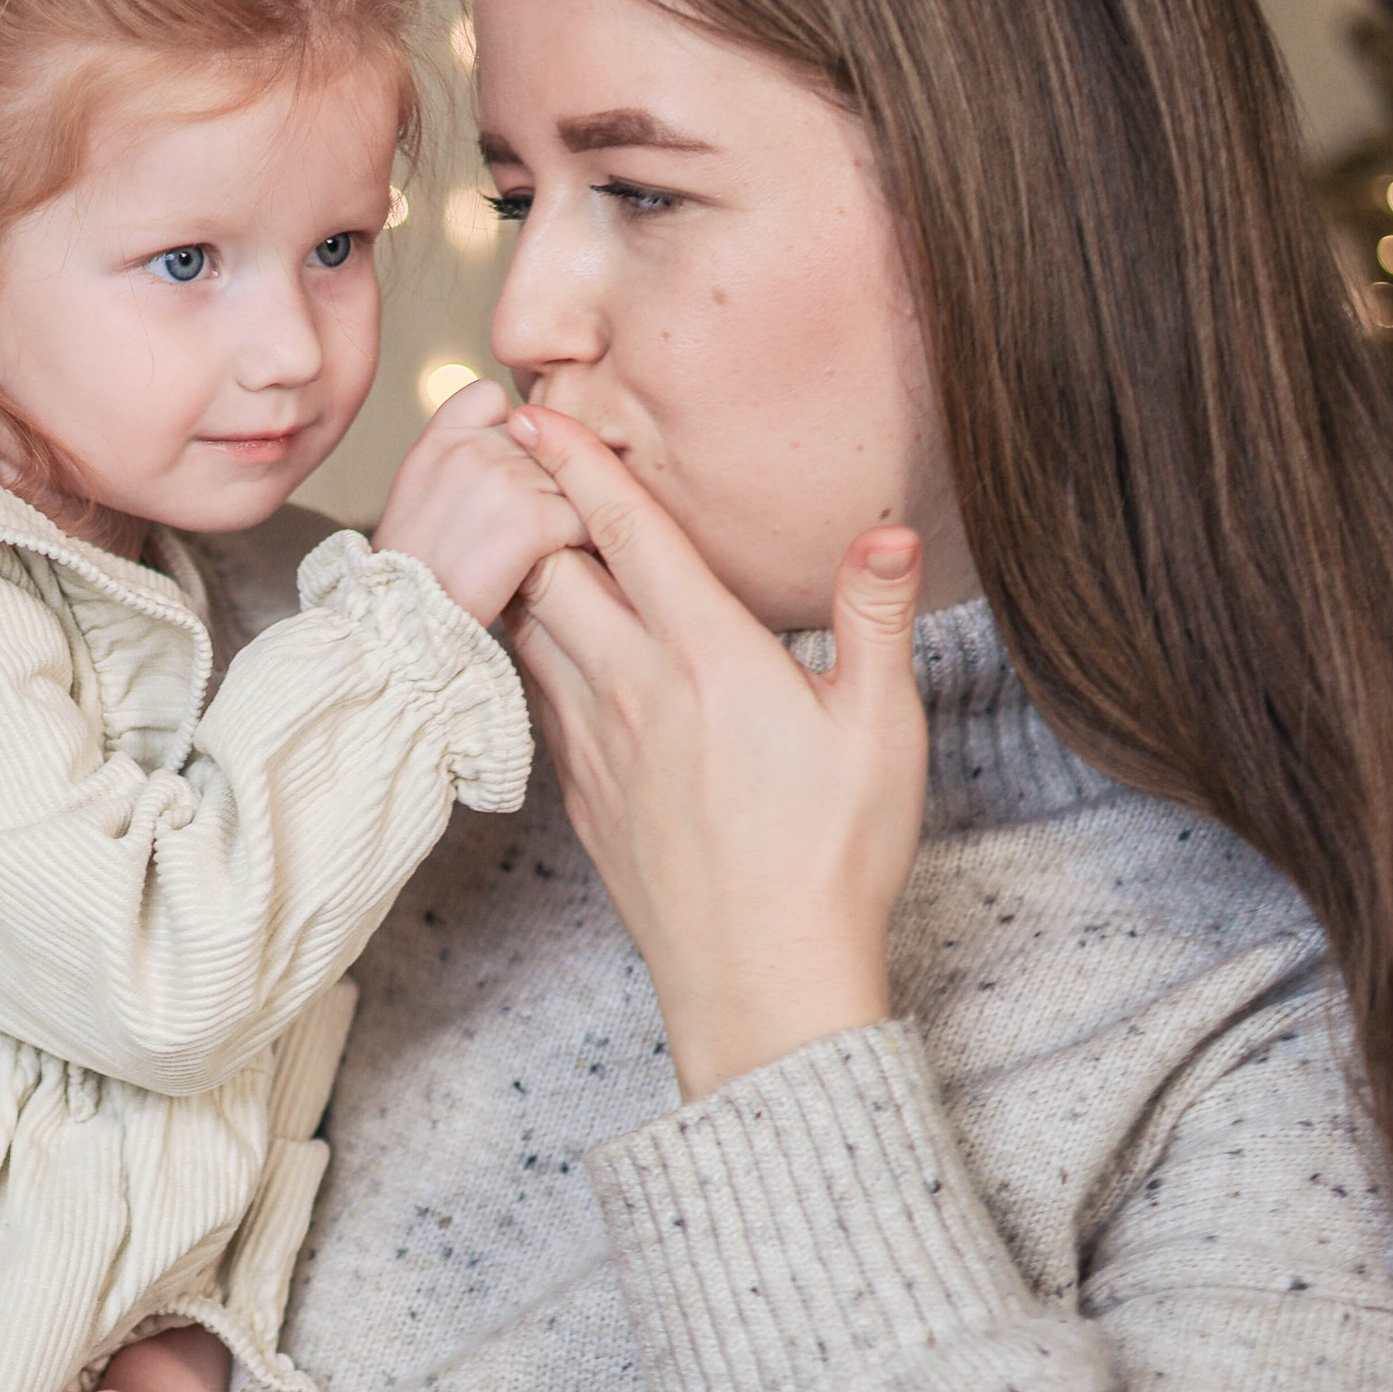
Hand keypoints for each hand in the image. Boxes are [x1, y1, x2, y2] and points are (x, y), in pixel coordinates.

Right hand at [373, 375, 588, 626]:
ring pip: (572, 479)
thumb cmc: (417, 569)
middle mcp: (474, 447)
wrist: (405, 621)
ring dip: (567, 512)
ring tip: (535, 549)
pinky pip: (585, 518)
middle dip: (545, 482)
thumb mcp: (420, 489)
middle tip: (517, 529)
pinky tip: (550, 563)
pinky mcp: (533, 519)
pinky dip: (579, 543)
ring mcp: (506, 479)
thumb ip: (463, 451)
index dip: (509, 435)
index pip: (495, 399)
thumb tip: (522, 432)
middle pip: (545, 444)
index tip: (498, 477)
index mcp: (442, 437)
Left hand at [504, 407, 928, 1100]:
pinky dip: (524, 649)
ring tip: (506, 527)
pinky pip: (534, 697)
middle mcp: (633, 688)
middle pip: (550, 569)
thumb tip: (886, 533)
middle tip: (507, 452)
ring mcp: (594, 743)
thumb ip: (872, 620)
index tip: (538, 411)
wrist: (760, 979)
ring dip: (516, 575)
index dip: (580, 462)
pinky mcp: (578, 792)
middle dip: (528, 504)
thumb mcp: (880, 730)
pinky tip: (536, 637)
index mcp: (708, 657)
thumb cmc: (833, 856)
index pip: (628, 533)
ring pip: (527, 631)